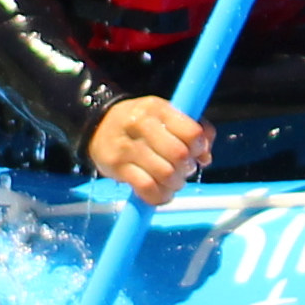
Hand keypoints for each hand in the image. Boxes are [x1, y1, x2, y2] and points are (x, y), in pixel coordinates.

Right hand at [87, 95, 213, 206]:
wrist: (98, 125)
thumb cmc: (142, 122)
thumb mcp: (166, 115)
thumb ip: (193, 129)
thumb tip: (205, 158)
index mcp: (158, 108)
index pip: (191, 132)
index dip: (199, 148)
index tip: (196, 154)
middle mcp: (141, 124)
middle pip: (179, 155)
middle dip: (187, 168)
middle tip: (183, 170)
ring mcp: (127, 146)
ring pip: (165, 173)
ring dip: (175, 184)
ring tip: (172, 182)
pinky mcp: (117, 167)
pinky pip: (146, 188)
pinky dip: (159, 196)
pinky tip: (161, 193)